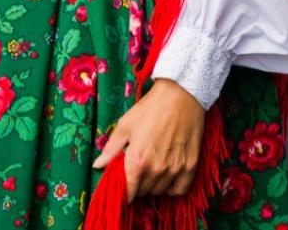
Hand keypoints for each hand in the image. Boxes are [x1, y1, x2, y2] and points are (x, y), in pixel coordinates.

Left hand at [92, 78, 205, 200]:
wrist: (180, 95)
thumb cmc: (150, 108)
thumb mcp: (125, 125)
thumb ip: (111, 149)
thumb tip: (97, 165)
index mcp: (137, 161)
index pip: (128, 192)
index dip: (124, 192)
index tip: (124, 186)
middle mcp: (156, 169)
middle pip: (143, 192)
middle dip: (138, 185)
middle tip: (137, 171)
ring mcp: (175, 169)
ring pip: (160, 191)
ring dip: (153, 185)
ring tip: (151, 170)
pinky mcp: (190, 166)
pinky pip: (179, 190)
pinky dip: (172, 187)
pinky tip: (167, 177)